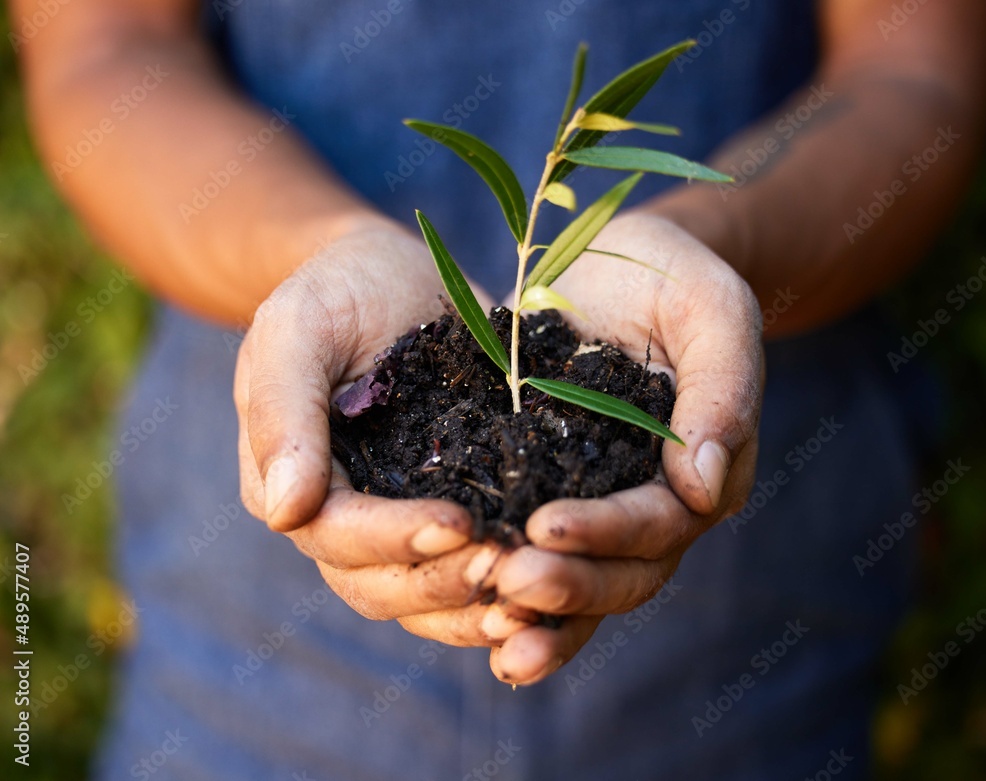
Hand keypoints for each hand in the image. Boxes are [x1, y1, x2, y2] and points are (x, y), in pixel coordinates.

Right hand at [234, 222, 504, 645]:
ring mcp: (396, 519)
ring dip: (476, 605)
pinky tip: (549, 592)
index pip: (336, 534)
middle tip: (511, 566)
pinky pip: (464, 568)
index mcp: (294, 481)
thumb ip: (282, 412)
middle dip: (445, 581)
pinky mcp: (448, 508)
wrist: (388, 275)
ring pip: (423, 595)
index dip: (395, 538)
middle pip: (380, 585)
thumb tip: (284, 513)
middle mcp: (341, 517)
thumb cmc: (335, 290)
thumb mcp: (298, 328)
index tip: (460, 524)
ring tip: (537, 596)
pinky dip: (500, 592)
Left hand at [486, 211, 763, 684]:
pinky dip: (505, 591)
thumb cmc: (675, 277)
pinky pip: (532, 553)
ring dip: (536, 614)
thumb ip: (722, 388)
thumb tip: (703, 487)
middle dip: (566, 586)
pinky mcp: (540, 489)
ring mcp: (596, 505)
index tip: (547, 525)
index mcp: (700, 471)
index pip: (660, 522)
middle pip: (620, 574)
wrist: (617, 260)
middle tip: (506, 581)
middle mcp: (650, 504)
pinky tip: (465, 612)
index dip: (608, 532)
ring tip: (485, 623)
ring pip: (578, 582)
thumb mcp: (712, 311)